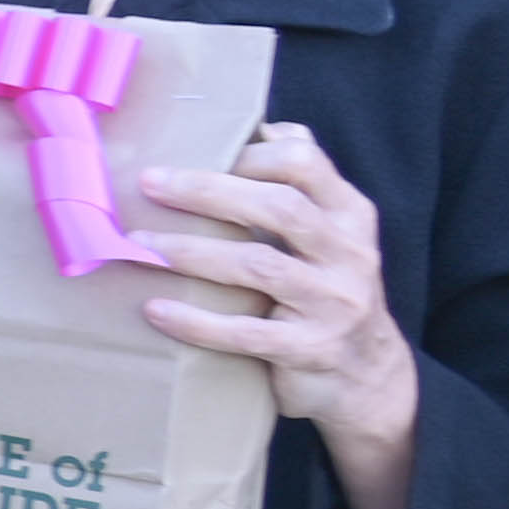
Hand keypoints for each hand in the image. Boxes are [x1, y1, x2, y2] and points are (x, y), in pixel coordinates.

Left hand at [140, 121, 419, 508]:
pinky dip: (197, 322)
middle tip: (150, 183)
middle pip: (280, 208)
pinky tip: (155, 310)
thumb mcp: (333, 234)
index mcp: (350, 216)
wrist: (368, 379)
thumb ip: (304, 185)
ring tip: (139, 243)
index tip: (196, 151)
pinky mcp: (310, 351)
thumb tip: (267, 128)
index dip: (251, 154)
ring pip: (259, 267)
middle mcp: (349, 255)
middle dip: (209, 191)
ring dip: (192, 252)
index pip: (307, 165)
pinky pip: (246, 333)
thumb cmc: (329, 291)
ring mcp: (333, 305)